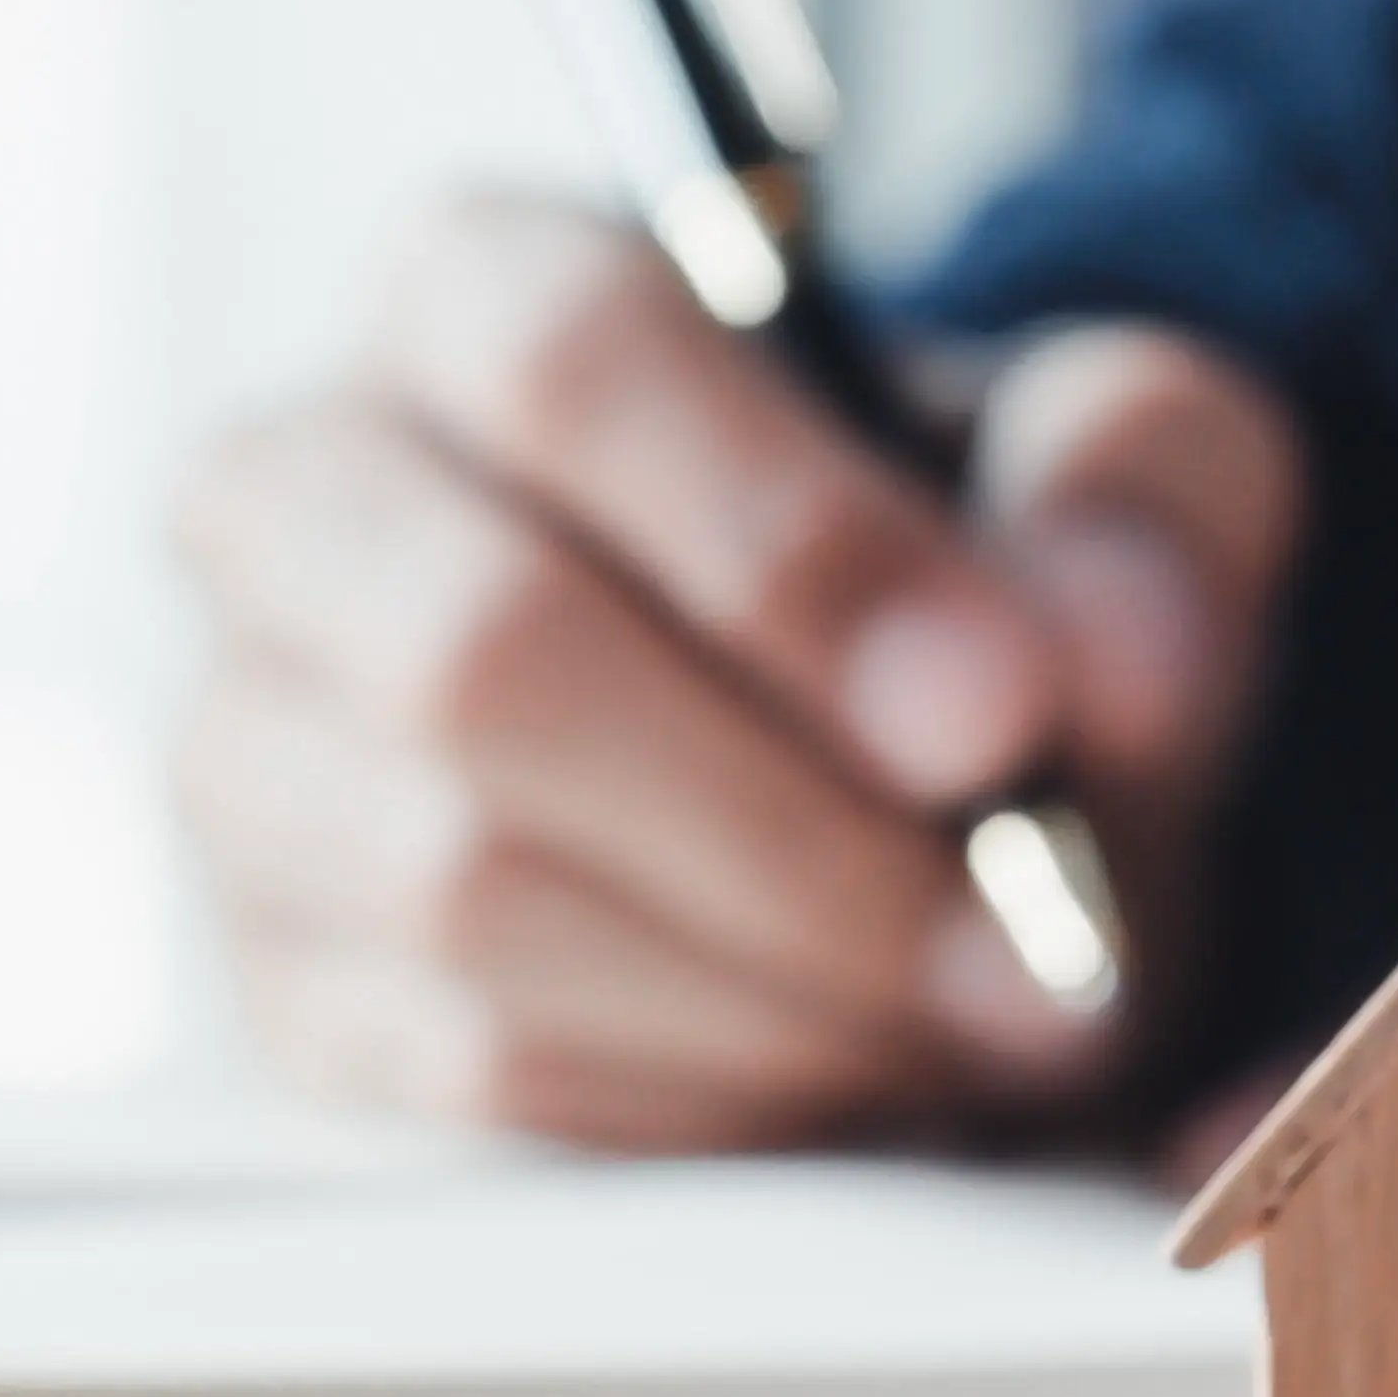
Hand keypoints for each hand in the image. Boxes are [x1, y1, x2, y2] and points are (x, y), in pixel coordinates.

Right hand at [173, 195, 1299, 1147]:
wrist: (904, 781)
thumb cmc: (973, 582)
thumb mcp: (1118, 470)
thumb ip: (1140, 499)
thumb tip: (1115, 667)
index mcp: (479, 291)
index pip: (564, 362)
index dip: (786, 551)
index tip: (1002, 716)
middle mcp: (303, 502)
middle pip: (479, 654)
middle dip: (798, 836)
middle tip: (1039, 953)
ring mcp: (257, 754)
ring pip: (468, 892)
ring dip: (779, 992)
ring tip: (991, 1018)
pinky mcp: (293, 989)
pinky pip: (474, 1073)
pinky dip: (713, 1105)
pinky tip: (865, 1078)